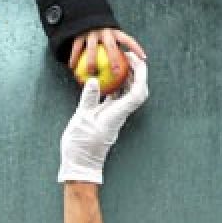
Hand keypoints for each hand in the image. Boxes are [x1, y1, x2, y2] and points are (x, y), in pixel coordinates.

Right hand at [58, 53, 149, 183]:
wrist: (81, 165)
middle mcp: (120, 114)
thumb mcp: (82, 119)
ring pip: (128, 94)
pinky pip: (117, 98)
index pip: (137, 92)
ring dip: (127, 78)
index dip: (140, 74)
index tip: (134, 60)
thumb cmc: (81, 145)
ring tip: (119, 63)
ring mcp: (115, 116)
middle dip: (137, 72)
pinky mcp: (108, 117)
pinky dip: (116, 86)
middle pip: (137, 91)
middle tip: (128, 57)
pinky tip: (107, 78)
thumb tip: (95, 80)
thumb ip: (89, 99)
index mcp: (117, 114)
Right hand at [68, 27, 145, 84]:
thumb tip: (124, 69)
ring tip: (91, 73)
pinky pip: (77, 48)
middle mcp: (105, 31)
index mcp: (115, 32)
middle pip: (110, 46)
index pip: (128, 40)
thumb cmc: (100, 32)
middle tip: (115, 72)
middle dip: (114, 59)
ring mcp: (91, 31)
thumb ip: (115, 48)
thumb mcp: (109, 36)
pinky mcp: (79, 33)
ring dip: (91, 62)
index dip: (136, 48)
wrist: (84, 13)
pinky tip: (71, 67)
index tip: (144, 59)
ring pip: (92, 48)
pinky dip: (74, 57)